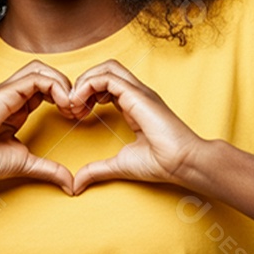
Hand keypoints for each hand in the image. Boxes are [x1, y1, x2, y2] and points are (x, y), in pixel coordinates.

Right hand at [0, 62, 78, 194]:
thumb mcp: (25, 164)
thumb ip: (49, 169)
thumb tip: (70, 184)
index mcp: (16, 106)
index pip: (45, 86)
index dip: (65, 96)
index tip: (75, 116)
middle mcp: (12, 95)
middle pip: (44, 72)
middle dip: (66, 85)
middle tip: (76, 108)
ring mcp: (6, 92)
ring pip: (40, 69)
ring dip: (61, 82)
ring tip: (70, 105)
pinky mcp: (3, 94)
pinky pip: (34, 78)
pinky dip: (54, 86)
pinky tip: (63, 104)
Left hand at [65, 60, 207, 196]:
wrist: (183, 163)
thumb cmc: (160, 163)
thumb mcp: (119, 165)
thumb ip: (96, 170)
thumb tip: (76, 184)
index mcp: (133, 104)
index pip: (106, 84)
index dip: (86, 94)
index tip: (75, 115)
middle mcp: (136, 93)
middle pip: (105, 69)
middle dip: (82, 83)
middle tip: (71, 107)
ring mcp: (138, 91)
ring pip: (106, 68)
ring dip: (83, 82)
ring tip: (74, 105)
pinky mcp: (137, 94)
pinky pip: (107, 78)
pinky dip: (88, 85)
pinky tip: (81, 104)